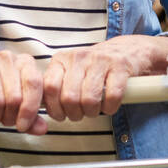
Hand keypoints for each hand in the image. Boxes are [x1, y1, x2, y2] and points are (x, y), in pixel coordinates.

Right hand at [0, 51, 46, 133]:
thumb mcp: (14, 104)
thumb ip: (30, 116)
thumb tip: (42, 128)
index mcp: (24, 62)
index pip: (34, 84)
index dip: (29, 109)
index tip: (23, 125)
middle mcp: (7, 57)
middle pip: (15, 97)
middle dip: (9, 117)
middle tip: (2, 120)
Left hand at [42, 35, 166, 121]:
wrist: (127, 50)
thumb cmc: (94, 68)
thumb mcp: (71, 72)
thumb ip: (56, 87)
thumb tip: (39, 109)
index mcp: (63, 60)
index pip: (50, 88)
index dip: (54, 108)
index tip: (60, 116)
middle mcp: (79, 57)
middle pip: (69, 98)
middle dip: (75, 114)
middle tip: (80, 114)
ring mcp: (101, 60)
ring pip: (89, 99)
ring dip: (92, 112)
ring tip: (95, 110)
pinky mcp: (120, 66)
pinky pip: (112, 96)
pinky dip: (110, 108)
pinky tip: (110, 105)